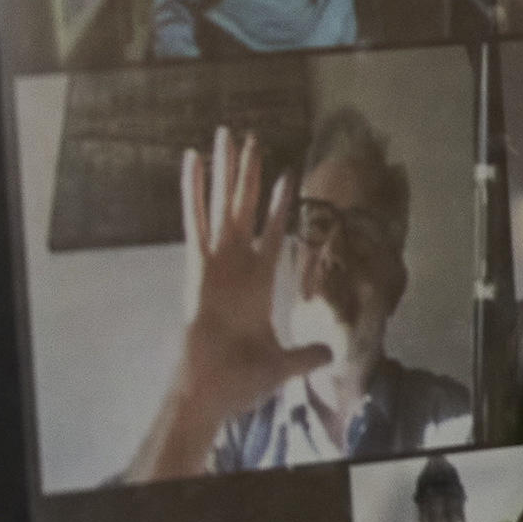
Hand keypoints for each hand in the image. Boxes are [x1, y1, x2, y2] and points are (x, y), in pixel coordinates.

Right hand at [124, 126, 331, 480]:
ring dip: (226, 169)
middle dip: (248, 173)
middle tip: (250, 136)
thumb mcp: (283, 364)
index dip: (279, 206)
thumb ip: (306, 354)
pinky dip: (194, 189)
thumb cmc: (239, 379)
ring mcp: (217, 261)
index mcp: (257, 283)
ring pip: (223, 204)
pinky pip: (196, 219)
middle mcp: (236, 265)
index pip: (273, 234)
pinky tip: (193, 159)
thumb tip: (330, 355)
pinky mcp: (198, 264)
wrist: (212, 388)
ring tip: (228, 133)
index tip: (287, 176)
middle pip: (244, 208)